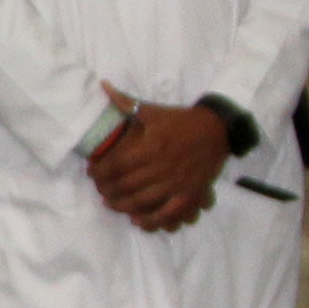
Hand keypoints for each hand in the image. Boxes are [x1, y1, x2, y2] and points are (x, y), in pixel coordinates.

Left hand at [86, 93, 229, 234]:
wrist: (217, 129)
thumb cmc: (180, 120)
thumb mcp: (152, 110)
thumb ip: (126, 103)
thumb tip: (103, 86)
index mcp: (152, 145)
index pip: (118, 164)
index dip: (100, 172)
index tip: (91, 173)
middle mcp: (162, 165)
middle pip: (127, 185)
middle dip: (108, 190)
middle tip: (99, 190)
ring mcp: (176, 182)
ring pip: (143, 201)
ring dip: (123, 206)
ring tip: (112, 204)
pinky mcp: (189, 193)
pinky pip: (168, 212)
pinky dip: (152, 220)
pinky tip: (139, 221)